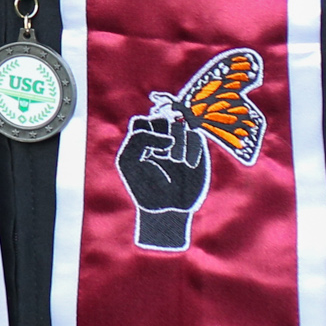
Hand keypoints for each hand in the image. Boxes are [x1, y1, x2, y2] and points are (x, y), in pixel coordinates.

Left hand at [114, 109, 206, 249]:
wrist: (168, 207)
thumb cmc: (145, 185)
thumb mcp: (129, 161)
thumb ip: (139, 139)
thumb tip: (169, 137)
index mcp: (141, 138)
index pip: (142, 121)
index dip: (145, 135)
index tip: (146, 154)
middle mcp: (160, 135)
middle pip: (161, 117)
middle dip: (161, 136)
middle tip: (162, 155)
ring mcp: (179, 139)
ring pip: (179, 123)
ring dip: (177, 143)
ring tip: (175, 161)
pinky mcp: (197, 147)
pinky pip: (196, 136)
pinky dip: (191, 150)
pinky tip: (187, 165)